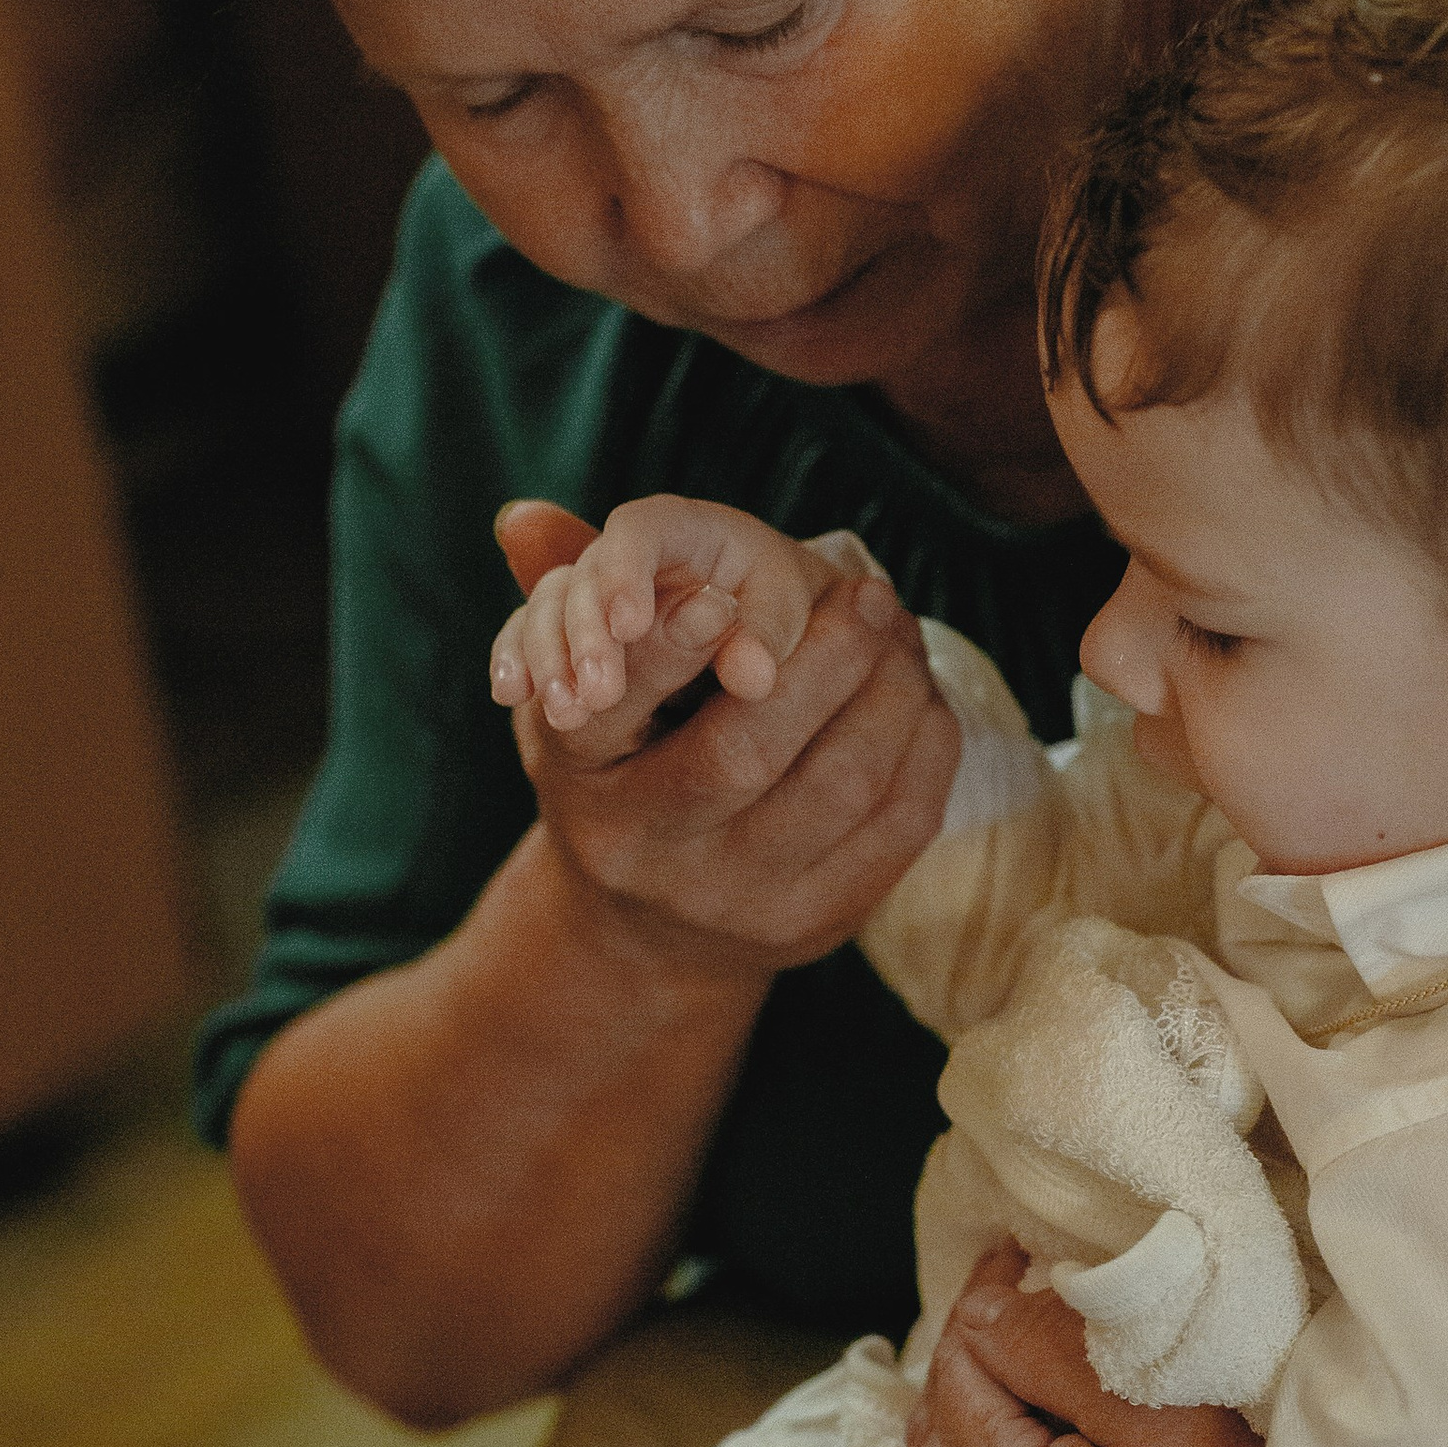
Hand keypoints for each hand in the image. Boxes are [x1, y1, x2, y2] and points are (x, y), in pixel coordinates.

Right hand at [491, 500, 959, 978]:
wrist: (649, 931)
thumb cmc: (621, 771)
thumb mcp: (581, 693)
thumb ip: (566, 594)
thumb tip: (525, 515)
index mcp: (579, 779)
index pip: (617, 710)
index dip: (672, 649)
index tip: (722, 598)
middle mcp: (647, 852)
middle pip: (744, 754)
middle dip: (823, 661)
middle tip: (870, 594)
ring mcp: (734, 902)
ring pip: (839, 787)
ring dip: (890, 695)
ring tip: (904, 637)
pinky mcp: (815, 926)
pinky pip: (895, 827)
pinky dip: (923, 750)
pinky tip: (923, 700)